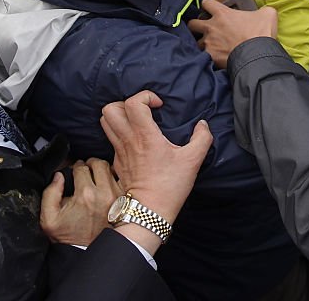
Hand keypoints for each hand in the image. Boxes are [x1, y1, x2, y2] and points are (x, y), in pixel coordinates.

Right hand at [40, 158, 120, 245]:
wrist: (85, 252)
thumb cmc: (68, 236)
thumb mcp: (49, 218)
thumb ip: (50, 193)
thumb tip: (59, 175)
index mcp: (85, 195)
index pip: (81, 167)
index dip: (75, 167)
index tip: (74, 172)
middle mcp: (104, 194)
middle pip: (100, 164)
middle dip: (90, 164)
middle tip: (85, 170)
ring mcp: (117, 198)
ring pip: (112, 171)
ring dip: (103, 171)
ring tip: (95, 177)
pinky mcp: (125, 203)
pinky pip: (121, 181)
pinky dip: (114, 180)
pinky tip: (106, 185)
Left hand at [101, 91, 211, 226]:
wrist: (149, 211)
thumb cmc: (170, 186)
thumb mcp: (193, 160)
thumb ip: (202, 138)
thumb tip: (203, 125)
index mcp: (145, 136)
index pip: (133, 103)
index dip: (146, 96)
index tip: (159, 106)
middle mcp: (128, 140)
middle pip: (110, 109)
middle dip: (126, 103)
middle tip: (142, 110)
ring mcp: (119, 151)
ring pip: (105, 123)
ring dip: (119, 116)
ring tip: (136, 121)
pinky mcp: (117, 161)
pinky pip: (111, 139)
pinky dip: (119, 132)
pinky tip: (135, 140)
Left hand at [187, 0, 277, 66]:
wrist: (257, 56)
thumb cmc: (260, 34)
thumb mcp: (267, 14)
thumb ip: (262, 10)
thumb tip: (264, 11)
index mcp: (222, 14)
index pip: (206, 2)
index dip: (208, 5)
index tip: (211, 8)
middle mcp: (212, 27)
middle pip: (192, 23)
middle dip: (196, 25)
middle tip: (204, 28)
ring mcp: (209, 43)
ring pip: (196, 42)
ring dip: (202, 43)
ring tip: (210, 46)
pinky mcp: (211, 57)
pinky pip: (204, 57)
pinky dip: (207, 58)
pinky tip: (214, 58)